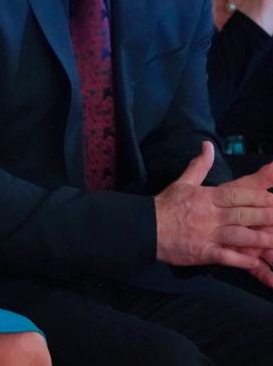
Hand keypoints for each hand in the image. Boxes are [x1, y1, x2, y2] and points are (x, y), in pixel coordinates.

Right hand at [154, 141, 272, 284]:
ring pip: (237, 235)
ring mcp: (207, 235)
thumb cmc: (167, 205)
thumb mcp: (183, 182)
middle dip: (264, 215)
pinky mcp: (203, 252)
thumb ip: (200, 165)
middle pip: (241, 214)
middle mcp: (209, 215)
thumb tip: (208, 145)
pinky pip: (226, 256)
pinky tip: (255, 260)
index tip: (272, 197)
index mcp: (205, 197)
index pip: (236, 194)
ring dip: (258, 237)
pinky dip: (241, 259)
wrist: (146, 228)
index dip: (256, 196)